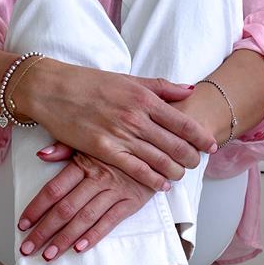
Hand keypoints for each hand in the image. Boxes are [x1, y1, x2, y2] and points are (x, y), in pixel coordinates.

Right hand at [15, 58, 217, 191]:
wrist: (52, 89)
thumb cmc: (89, 83)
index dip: (200, 137)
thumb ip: (161, 87)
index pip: (182, 122)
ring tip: (182, 176)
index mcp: (144, 97)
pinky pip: (136, 169)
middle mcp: (136, 117)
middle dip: (191, 157)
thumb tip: (189, 90)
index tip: (210, 146)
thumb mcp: (128, 79)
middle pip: (176, 144)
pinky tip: (163, 185)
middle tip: (197, 165)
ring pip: (159, 159)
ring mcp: (121, 134)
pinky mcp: (104, 150)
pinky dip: (153, 179)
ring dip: (175, 171)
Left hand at [17, 149, 161, 260]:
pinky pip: (110, 221)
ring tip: (49, 255)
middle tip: (28, 248)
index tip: (22, 225)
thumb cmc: (118, 146)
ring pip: (84, 218)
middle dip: (44, 231)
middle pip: (65, 208)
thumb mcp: (91, 140)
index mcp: (83, 162)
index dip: (36, 208)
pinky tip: (79, 249)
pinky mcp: (131, 202)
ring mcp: (115, 191)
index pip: (53, 189)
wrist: (156, 145)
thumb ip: (64, 148)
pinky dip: (94, 236)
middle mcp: (98, 177)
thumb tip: (41, 155)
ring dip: (64, 239)